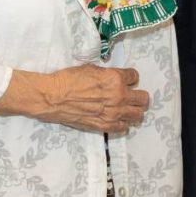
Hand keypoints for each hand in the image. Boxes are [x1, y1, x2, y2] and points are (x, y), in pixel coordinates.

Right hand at [1, 66, 149, 132]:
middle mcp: (118, 96)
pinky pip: (123, 127)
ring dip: (134, 111)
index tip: (126, 80)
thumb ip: (107, 75)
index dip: (130, 78)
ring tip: (128, 109)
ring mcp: (113, 113)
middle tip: (133, 96)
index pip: (135, 77)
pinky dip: (123, 123)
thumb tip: (115, 78)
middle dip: (139, 96)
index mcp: (115, 78)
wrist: (53, 98)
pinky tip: (117, 119)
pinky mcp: (105, 125)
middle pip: (142, 98)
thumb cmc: (68, 79)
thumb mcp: (91, 69)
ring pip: (137, 115)